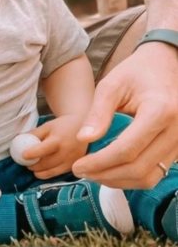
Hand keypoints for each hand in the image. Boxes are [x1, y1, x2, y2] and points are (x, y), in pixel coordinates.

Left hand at [21, 115, 87, 179]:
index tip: (22, 155)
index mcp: (59, 140)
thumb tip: (18, 141)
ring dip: (38, 171)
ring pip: (51, 172)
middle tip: (25, 163)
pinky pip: (58, 174)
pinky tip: (42, 170)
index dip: (32, 154)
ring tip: (32, 167)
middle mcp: (67, 152)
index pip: (43, 149)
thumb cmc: (61, 126)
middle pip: (46, 163)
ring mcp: (72, 161)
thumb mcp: (46, 126)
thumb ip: (33, 134)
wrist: (84, 129)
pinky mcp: (74, 167)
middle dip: (33, 165)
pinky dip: (47, 173)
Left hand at [72, 42, 177, 188]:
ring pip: (149, 177)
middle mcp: (177, 130)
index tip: (77, 166)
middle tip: (81, 171)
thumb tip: (83, 139)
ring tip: (93, 174)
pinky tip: (111, 171)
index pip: (127, 149)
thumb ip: (98, 112)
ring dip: (118, 181)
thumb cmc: (136, 72)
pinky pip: (156, 173)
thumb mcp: (111, 84)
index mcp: (160, 111)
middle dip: (106, 175)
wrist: (164, 65)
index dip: (99, 163)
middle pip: (138, 168)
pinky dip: (132, 178)